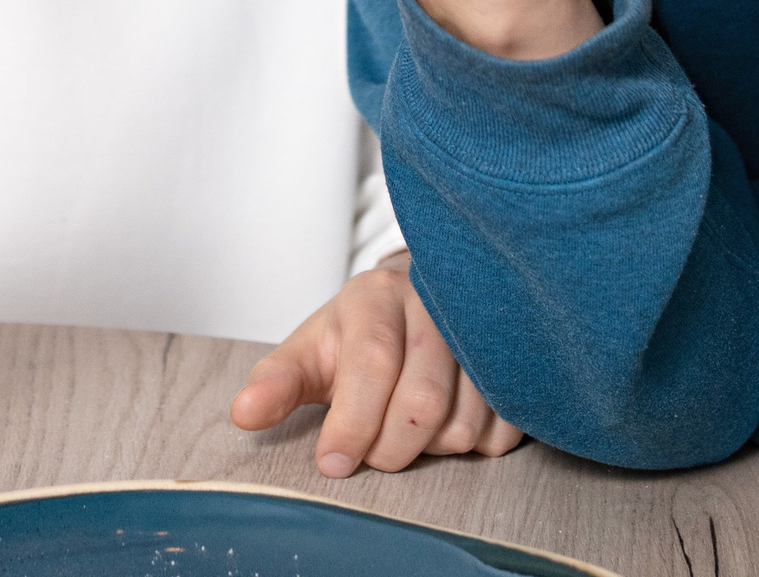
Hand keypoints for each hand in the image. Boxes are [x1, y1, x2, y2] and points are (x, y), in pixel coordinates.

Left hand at [230, 257, 524, 473]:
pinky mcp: (514, 360)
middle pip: (421, 402)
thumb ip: (278, 382)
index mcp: (374, 298)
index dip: (352, 423)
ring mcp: (480, 330)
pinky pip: (500, 430)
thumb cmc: (359, 333)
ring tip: (409, 427)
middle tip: (373, 451)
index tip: (332, 462)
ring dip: (430, 448)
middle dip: (390, 448)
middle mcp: (432, 305)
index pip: (370, 364)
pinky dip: (472, 445)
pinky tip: (448, 421)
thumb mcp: (311, 348)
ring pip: (463, 424)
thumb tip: (243, 415)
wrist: (418, 297)